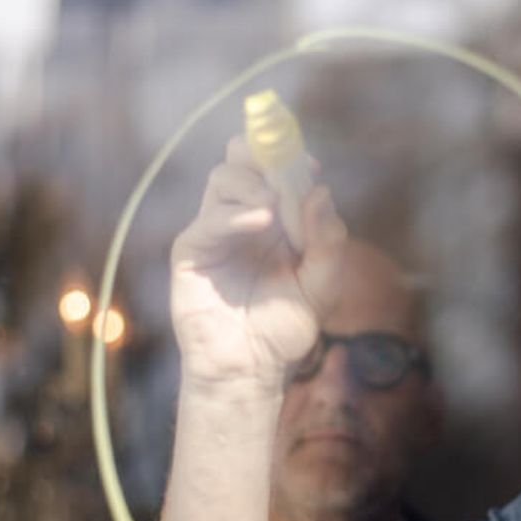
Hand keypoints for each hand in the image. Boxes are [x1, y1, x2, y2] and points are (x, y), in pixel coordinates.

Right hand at [170, 136, 345, 392]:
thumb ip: (328, 242)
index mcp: (276, 217)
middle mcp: (244, 215)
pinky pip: (209, 220)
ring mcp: (216, 230)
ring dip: (253, 183)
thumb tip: (322, 191)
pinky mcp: (193, 251)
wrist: (251, 367)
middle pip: (241, 156)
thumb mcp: (322, 286)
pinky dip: (236, 214)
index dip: (292, 156)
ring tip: (275, 210)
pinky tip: (262, 221)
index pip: (277, 167)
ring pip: (223, 177)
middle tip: (286, 172)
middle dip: (264, 152)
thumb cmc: (284, 328)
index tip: (311, 165)